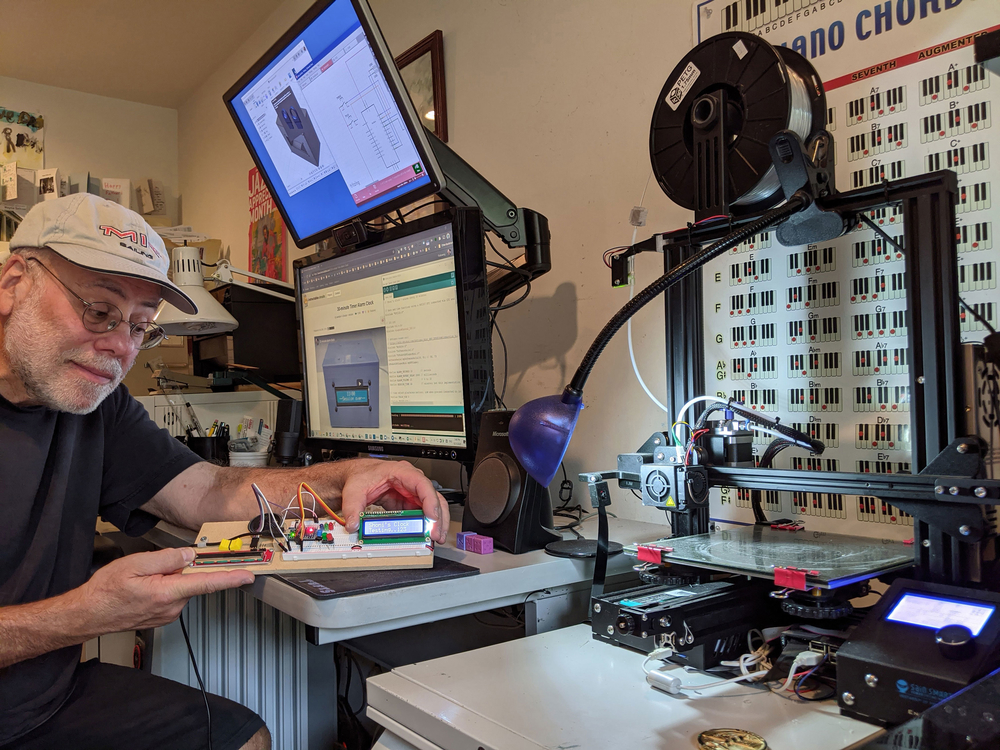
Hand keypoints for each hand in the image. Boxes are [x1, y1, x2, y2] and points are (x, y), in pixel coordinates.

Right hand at [71, 548, 254, 633]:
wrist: (87, 615)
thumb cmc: (105, 591)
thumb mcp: (135, 564)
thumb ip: (166, 558)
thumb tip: (188, 555)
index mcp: (167, 593)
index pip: (206, 583)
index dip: (230, 578)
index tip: (248, 575)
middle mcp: (172, 607)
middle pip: (191, 580)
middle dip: (179, 568)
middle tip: (151, 568)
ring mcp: (168, 614)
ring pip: (181, 587)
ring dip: (169, 578)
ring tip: (142, 580)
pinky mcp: (163, 616)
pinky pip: (173, 594)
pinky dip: (164, 587)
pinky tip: (143, 588)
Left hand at [339, 459, 449, 542]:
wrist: (357, 475)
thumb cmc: (361, 476)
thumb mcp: (354, 491)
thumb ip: (352, 508)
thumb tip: (354, 524)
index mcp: (401, 472)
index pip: (422, 485)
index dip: (430, 501)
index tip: (432, 517)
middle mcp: (411, 482)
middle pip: (433, 497)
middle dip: (438, 517)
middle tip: (435, 534)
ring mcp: (411, 493)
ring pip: (433, 506)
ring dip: (436, 522)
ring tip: (436, 537)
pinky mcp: (408, 503)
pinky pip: (423, 513)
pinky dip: (427, 524)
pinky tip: (427, 535)